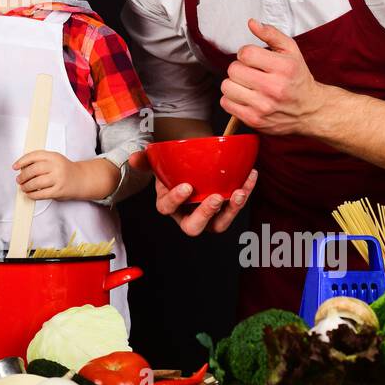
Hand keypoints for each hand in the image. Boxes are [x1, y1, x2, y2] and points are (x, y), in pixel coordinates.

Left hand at [13, 151, 116, 201]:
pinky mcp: (58, 191)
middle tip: (19, 179)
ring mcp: (58, 179)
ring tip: (23, 187)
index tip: (15, 166)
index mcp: (54, 156)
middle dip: (23, 176)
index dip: (22, 161)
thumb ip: (40, 162)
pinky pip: (41, 194)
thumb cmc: (64, 170)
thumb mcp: (54, 160)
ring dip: (26, 186)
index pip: (34, 156)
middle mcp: (56, 166)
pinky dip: (32, 195)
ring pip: (36, 183)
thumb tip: (22, 169)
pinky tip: (30, 194)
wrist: (81, 180)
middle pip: (33, 170)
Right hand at [128, 150, 256, 235]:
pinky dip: (246, 191)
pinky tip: (251, 175)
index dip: (176, 200)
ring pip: (219, 224)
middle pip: (195, 226)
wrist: (192, 164)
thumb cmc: (174, 169)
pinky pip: (236, 206)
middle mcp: (188, 215)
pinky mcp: (226, 209)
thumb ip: (146, 160)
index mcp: (169, 205)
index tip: (186, 187)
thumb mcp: (158, 163)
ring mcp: (209, 215)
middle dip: (206, 214)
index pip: (168, 208)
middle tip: (216, 198)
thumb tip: (134, 158)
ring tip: (240, 192)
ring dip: (232, 210)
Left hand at [221, 18, 329, 135]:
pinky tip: (245, 96)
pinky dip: (231, 99)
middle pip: (233, 70)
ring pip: (226, 87)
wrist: (310, 110)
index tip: (253, 58)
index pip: (245, 54)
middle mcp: (274, 88)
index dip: (246, 53)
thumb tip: (251, 23)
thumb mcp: (291, 51)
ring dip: (233, 83)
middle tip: (251, 72)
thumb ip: (271, 34)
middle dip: (239, 68)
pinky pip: (226, 104)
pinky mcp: (254, 120)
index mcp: (284, 68)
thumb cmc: (298, 78)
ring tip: (247, 85)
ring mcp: (263, 106)